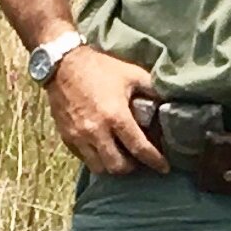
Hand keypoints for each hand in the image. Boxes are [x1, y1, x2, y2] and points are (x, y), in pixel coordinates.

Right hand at [46, 45, 169, 175]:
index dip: (155, 161)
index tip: (164, 167)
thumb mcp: (132, 74)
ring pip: (99, 167)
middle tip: (138, 159)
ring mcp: (79, 136)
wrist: (63, 63)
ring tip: (120, 156)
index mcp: (116, 116)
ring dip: (112, 165)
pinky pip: (83, 158)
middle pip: (117, 167)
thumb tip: (168, 103)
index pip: (139, 148)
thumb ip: (152, 90)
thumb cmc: (100, 68)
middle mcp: (96, 131)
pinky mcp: (66, 137)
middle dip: (131, 167)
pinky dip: (95, 158)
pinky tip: (103, 149)